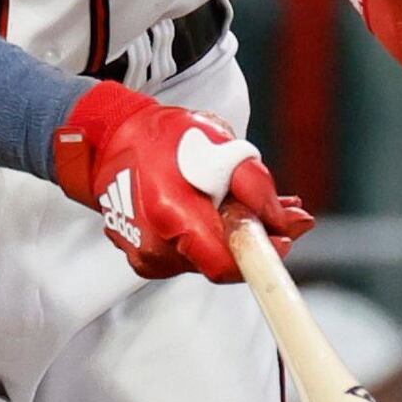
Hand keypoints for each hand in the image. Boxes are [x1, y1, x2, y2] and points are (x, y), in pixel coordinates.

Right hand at [48, 81, 307, 284]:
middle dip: (259, 237)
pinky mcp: (149, 259)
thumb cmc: (160, 137)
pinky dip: (216, 235)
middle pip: (223, 260)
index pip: (224, 263)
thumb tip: (283, 221)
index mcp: (168, 215)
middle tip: (291, 213)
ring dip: (239, 234)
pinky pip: (194, 254)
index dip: (261, 255)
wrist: (110, 142)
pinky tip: (228, 210)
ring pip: (211, 257)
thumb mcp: (216, 140)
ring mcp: (148, 258)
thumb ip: (252, 182)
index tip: (286, 238)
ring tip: (261, 205)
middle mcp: (154, 247)